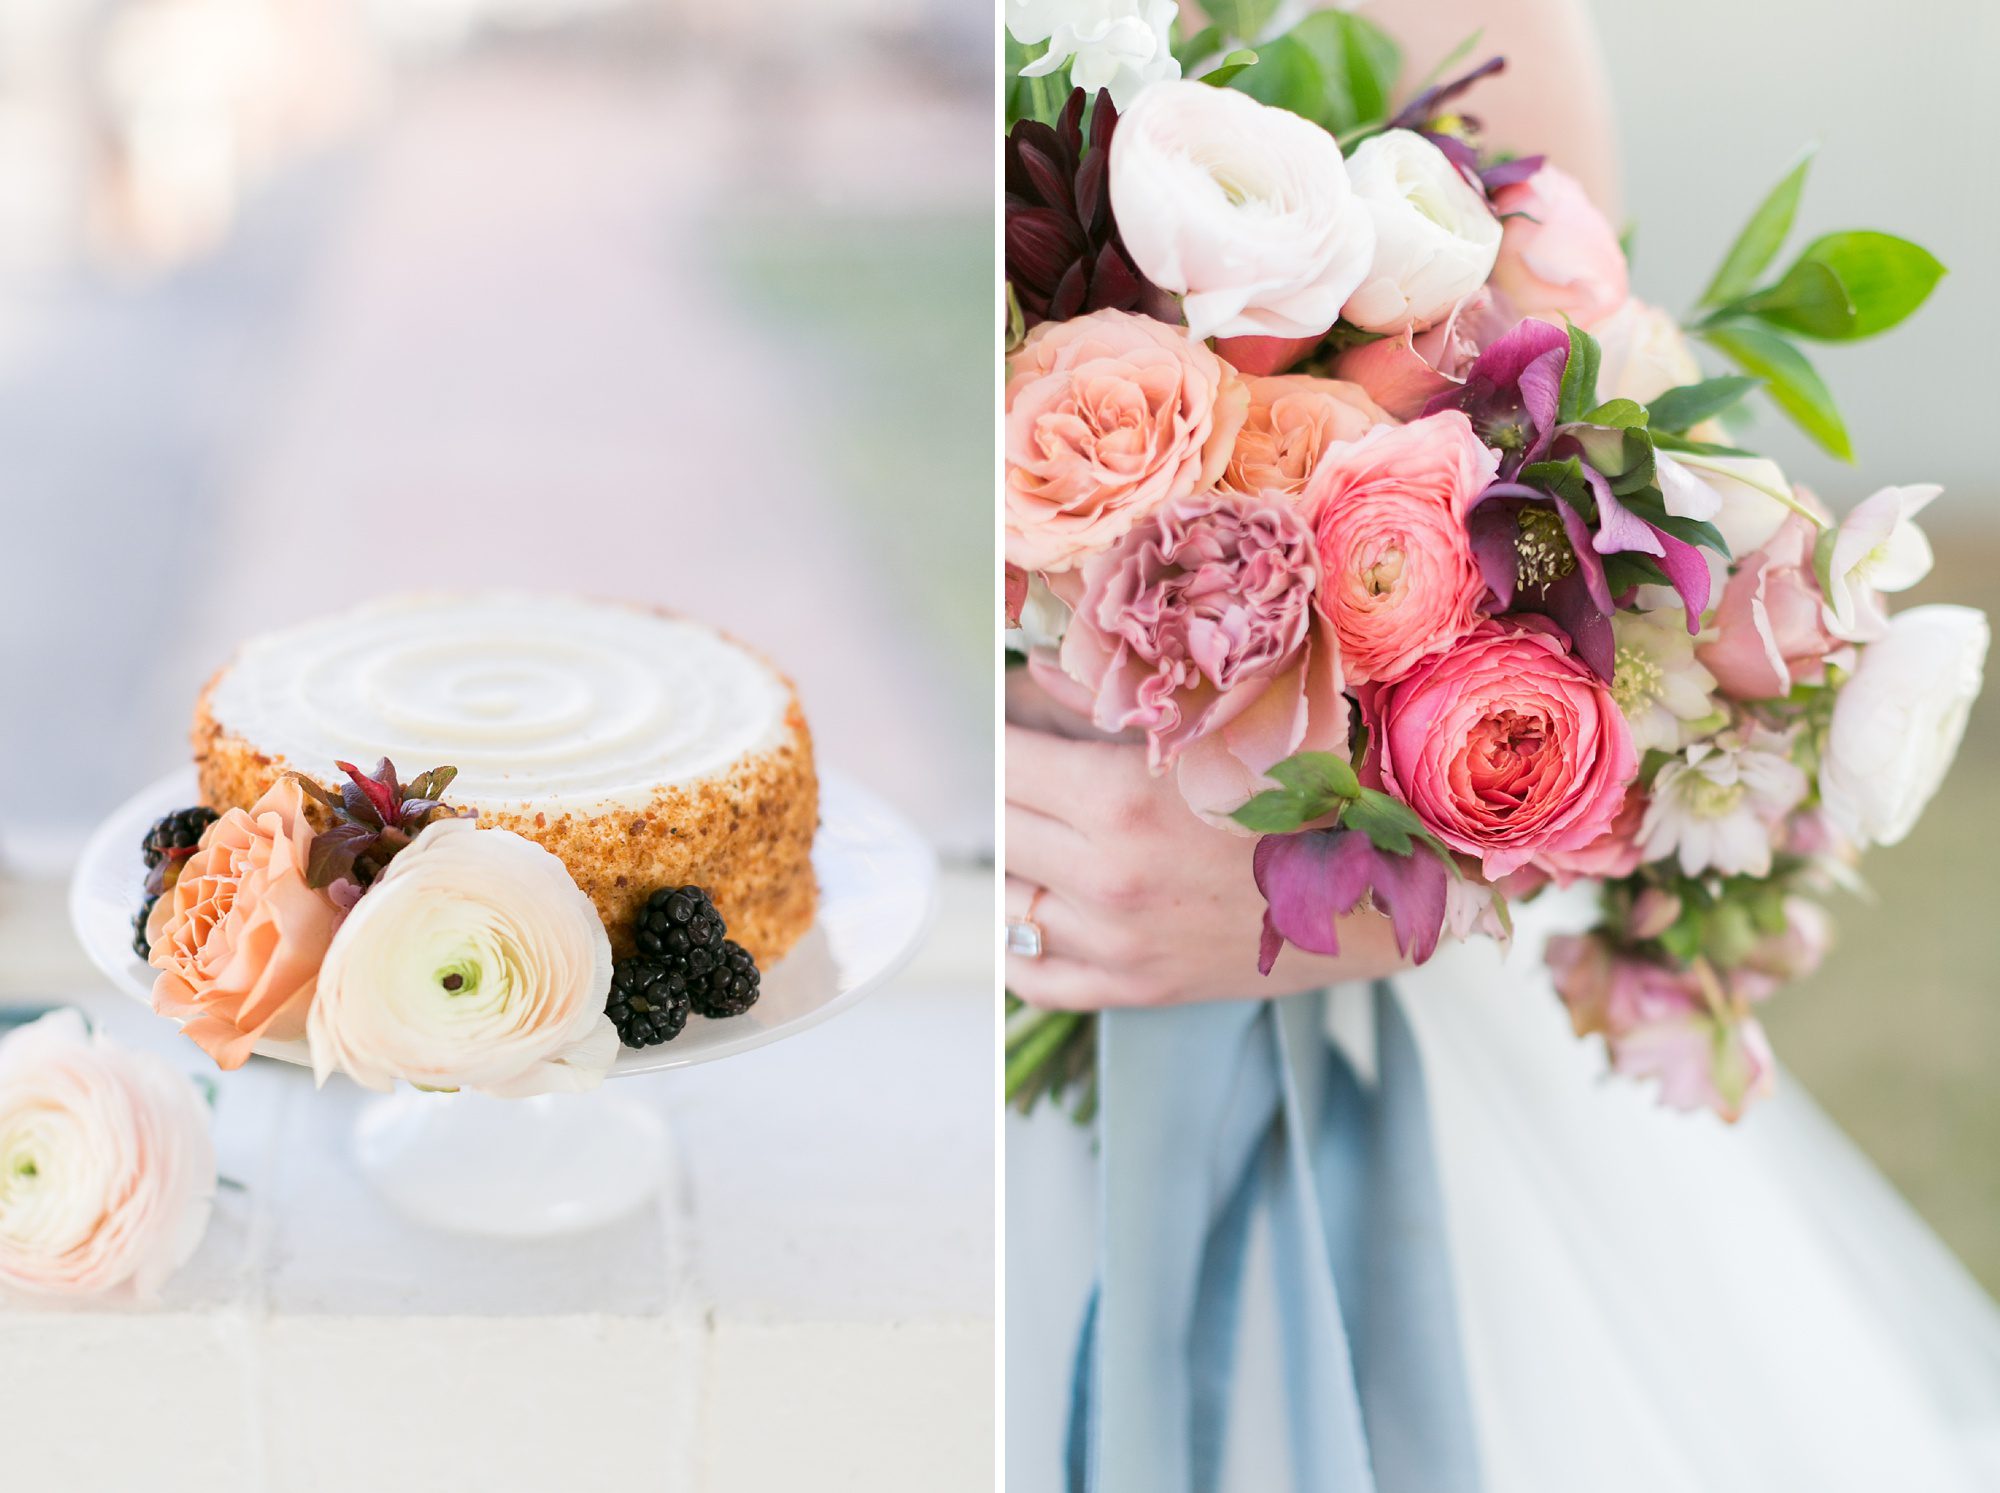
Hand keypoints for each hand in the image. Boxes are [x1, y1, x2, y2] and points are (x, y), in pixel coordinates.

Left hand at [1004, 707, 1410, 1011]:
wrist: (1376, 890)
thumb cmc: (1301, 789)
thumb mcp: (1207, 723)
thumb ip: (1105, 698)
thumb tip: (1021, 678)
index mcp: (1119, 800)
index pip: (1000, 759)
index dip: (995, 729)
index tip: (1002, 716)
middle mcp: (1106, 878)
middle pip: (995, 824)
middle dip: (1003, 786)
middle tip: (1024, 764)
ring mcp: (1113, 943)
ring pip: (1004, 898)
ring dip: (1014, 858)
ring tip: (1043, 829)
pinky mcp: (1129, 990)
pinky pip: (1031, 975)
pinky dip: (1019, 942)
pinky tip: (1040, 904)